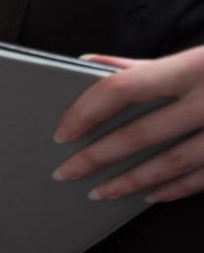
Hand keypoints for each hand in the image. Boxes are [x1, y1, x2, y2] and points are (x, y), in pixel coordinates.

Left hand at [51, 46, 203, 201]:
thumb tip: (88, 64)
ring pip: (171, 164)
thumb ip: (143, 65)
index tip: (62, 132)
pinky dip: (173, 188)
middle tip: (65, 173)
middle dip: (96, 158)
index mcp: (196, 66)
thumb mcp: (197, 57)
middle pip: (141, 134)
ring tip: (98, 192)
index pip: (123, 88)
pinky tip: (148, 195)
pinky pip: (203, 177)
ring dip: (129, 181)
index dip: (87, 111)